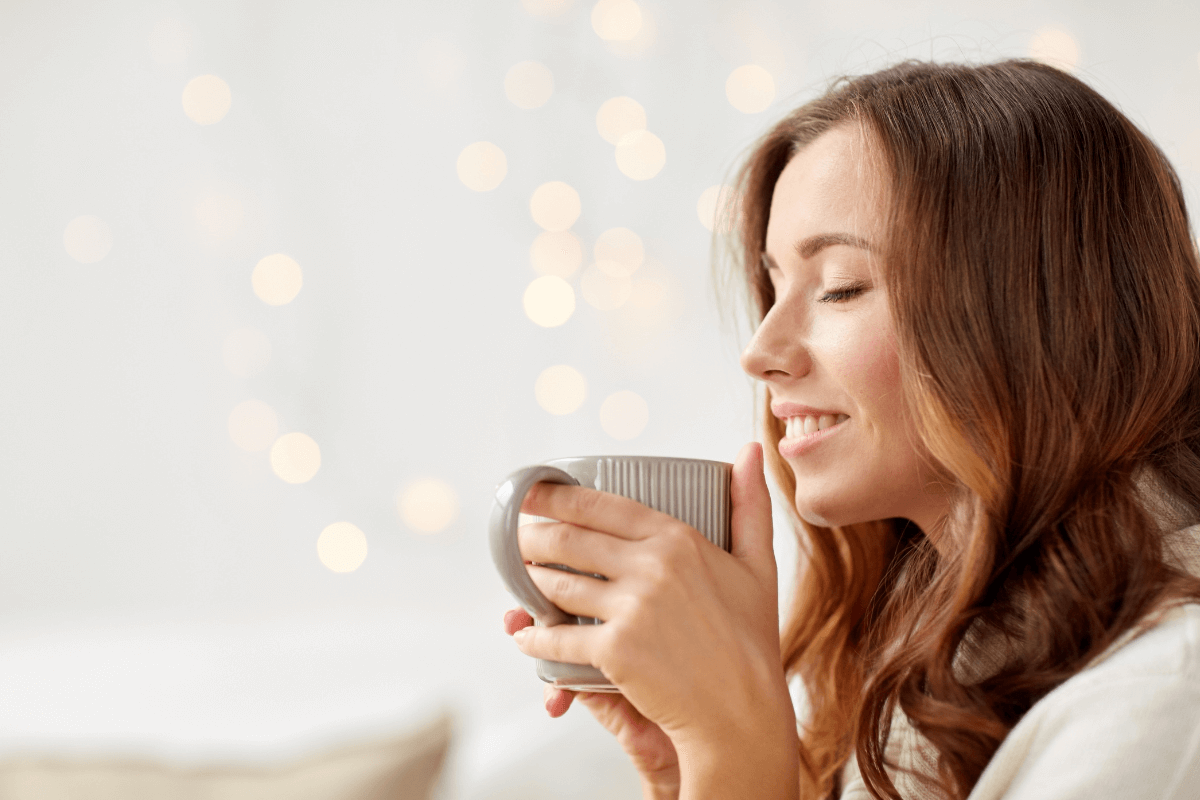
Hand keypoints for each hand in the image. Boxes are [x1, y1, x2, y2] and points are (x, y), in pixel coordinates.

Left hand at [507, 443, 798, 795]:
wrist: (744, 711)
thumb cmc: (751, 641)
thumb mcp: (758, 566)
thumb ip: (750, 506)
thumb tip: (750, 449)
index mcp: (678, 539)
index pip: (602, 505)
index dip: (558, 496)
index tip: (532, 492)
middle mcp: (651, 566)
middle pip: (570, 539)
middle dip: (532, 535)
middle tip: (515, 535)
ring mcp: (632, 607)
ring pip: (558, 584)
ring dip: (529, 579)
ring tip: (519, 576)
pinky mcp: (616, 649)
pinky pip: (558, 638)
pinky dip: (534, 638)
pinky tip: (525, 634)